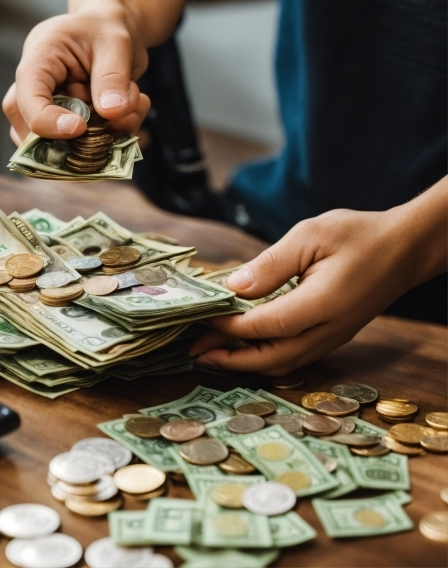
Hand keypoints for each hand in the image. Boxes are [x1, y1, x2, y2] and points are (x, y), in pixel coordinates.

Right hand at [2, 5, 149, 145]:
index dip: (48, 123)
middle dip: (79, 136)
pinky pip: (84, 148)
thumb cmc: (107, 28)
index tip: (81, 128)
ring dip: (103, 137)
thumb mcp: (115, 42)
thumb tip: (111, 113)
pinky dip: (115, 136)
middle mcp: (35, 91)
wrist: (114, 31)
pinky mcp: (67, 126)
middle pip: (32, 133)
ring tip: (133, 102)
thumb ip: (112, 76)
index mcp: (37, 61)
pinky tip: (134, 109)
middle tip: (120, 114)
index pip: (26, 100)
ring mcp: (49, 111)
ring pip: (60, 147)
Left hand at [191, 205, 434, 375]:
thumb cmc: (358, 235)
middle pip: (272, 358)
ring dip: (245, 362)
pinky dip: (265, 356)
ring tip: (212, 353)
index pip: (265, 325)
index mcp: (321, 305)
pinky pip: (295, 356)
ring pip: (284, 364)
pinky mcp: (334, 336)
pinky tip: (246, 345)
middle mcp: (328, 330)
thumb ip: (271, 265)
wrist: (405, 249)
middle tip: (195, 350)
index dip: (229, 327)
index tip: (201, 320)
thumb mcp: (310, 235)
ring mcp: (333, 338)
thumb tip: (234, 288)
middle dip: (230, 358)